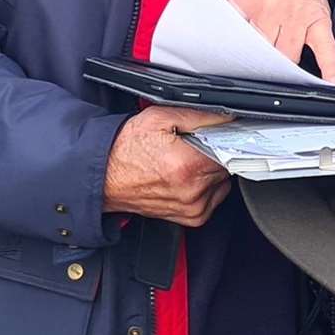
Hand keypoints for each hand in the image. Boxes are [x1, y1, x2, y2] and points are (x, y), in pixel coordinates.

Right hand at [102, 106, 232, 226]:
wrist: (104, 177)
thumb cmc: (126, 148)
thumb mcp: (160, 118)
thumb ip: (198, 115)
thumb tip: (226, 117)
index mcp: (188, 165)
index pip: (230, 147)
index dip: (223, 137)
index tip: (212, 134)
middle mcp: (193, 190)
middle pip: (227, 164)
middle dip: (213, 153)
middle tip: (190, 147)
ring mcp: (193, 207)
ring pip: (222, 181)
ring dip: (210, 171)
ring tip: (185, 163)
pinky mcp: (192, 218)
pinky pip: (214, 197)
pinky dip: (206, 187)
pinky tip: (185, 177)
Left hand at [225, 0, 334, 83]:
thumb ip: (227, 13)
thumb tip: (217, 44)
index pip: (235, 32)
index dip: (234, 52)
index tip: (232, 66)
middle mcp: (272, 3)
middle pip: (262, 47)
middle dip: (259, 63)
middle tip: (256, 74)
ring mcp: (298, 13)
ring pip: (288, 54)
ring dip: (284, 69)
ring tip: (280, 78)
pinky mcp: (319, 21)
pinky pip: (325, 48)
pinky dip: (329, 67)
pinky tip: (330, 82)